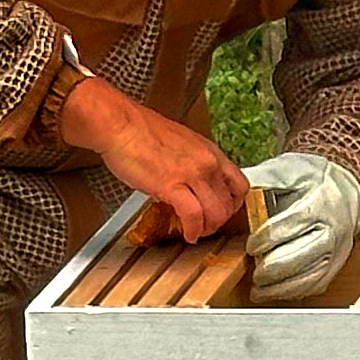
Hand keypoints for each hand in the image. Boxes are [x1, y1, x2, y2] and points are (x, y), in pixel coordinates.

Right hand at [59, 75, 248, 237]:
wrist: (120, 125)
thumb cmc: (139, 131)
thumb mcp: (179, 143)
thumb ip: (191, 163)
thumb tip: (190, 183)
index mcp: (209, 151)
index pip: (239, 184)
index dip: (234, 204)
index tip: (224, 211)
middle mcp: (206, 162)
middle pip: (229, 203)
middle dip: (219, 221)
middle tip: (208, 227)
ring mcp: (192, 174)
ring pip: (216, 213)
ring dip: (207, 229)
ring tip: (197, 233)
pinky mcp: (172, 186)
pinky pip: (193, 216)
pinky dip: (193, 230)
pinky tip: (188, 234)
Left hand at [244, 152, 359, 302]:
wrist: (347, 190)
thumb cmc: (313, 180)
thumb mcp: (288, 169)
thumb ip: (262, 179)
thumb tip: (233, 187)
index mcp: (320, 202)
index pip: (293, 223)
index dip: (268, 238)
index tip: (250, 246)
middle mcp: (333, 229)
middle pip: (302, 255)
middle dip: (272, 267)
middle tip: (253, 270)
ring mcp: (337, 250)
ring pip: (309, 276)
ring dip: (280, 286)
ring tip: (257, 288)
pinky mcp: (335, 265)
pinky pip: (315, 285)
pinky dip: (292, 292)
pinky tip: (273, 291)